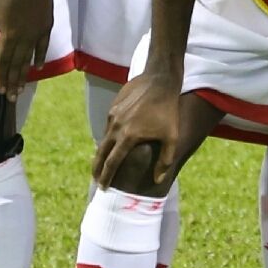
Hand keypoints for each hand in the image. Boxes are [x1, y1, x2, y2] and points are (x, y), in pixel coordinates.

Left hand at [0, 0, 53, 96]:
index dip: (0, 76)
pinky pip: (43, 46)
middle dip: (12, 81)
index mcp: (8, 34)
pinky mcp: (46, 25)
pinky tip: (38, 67)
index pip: (2, 60)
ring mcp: (36, 32)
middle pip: (16, 64)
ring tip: (22, 88)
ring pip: (29, 58)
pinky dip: (39, 57)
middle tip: (11, 97)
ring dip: (24, 74)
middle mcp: (23, 37)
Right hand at [96, 70, 185, 189]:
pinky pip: (108, 125)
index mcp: (128, 137)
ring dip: (102, 152)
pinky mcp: (113, 106)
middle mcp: (115, 127)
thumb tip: (158, 180)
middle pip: (100, 153)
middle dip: (96, 169)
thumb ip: (165, 160)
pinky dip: (108, 136)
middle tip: (96, 180)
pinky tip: (113, 141)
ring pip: (103, 138)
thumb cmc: (168, 110)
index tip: (103, 187)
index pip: (111, 163)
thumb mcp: (172, 137)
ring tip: (103, 163)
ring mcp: (112, 115)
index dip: (106, 177)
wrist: (160, 80)